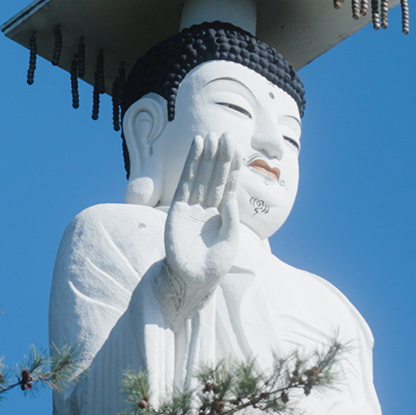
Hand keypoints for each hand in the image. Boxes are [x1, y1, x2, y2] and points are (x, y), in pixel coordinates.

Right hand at [157, 133, 241, 318]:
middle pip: (215, 175)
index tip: (237, 147)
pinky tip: (196, 148)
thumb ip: (231, 220)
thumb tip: (231, 198)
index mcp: (222, 214)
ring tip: (210, 135)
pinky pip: (185, 182)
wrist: (193, 280)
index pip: (228, 185)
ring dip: (205, 156)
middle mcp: (207, 206)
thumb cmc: (214, 265)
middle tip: (226, 134)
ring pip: (201, 175)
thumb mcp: (230, 242)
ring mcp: (192, 206)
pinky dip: (190, 164)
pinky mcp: (178, 209)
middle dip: (220, 156)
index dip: (232, 167)